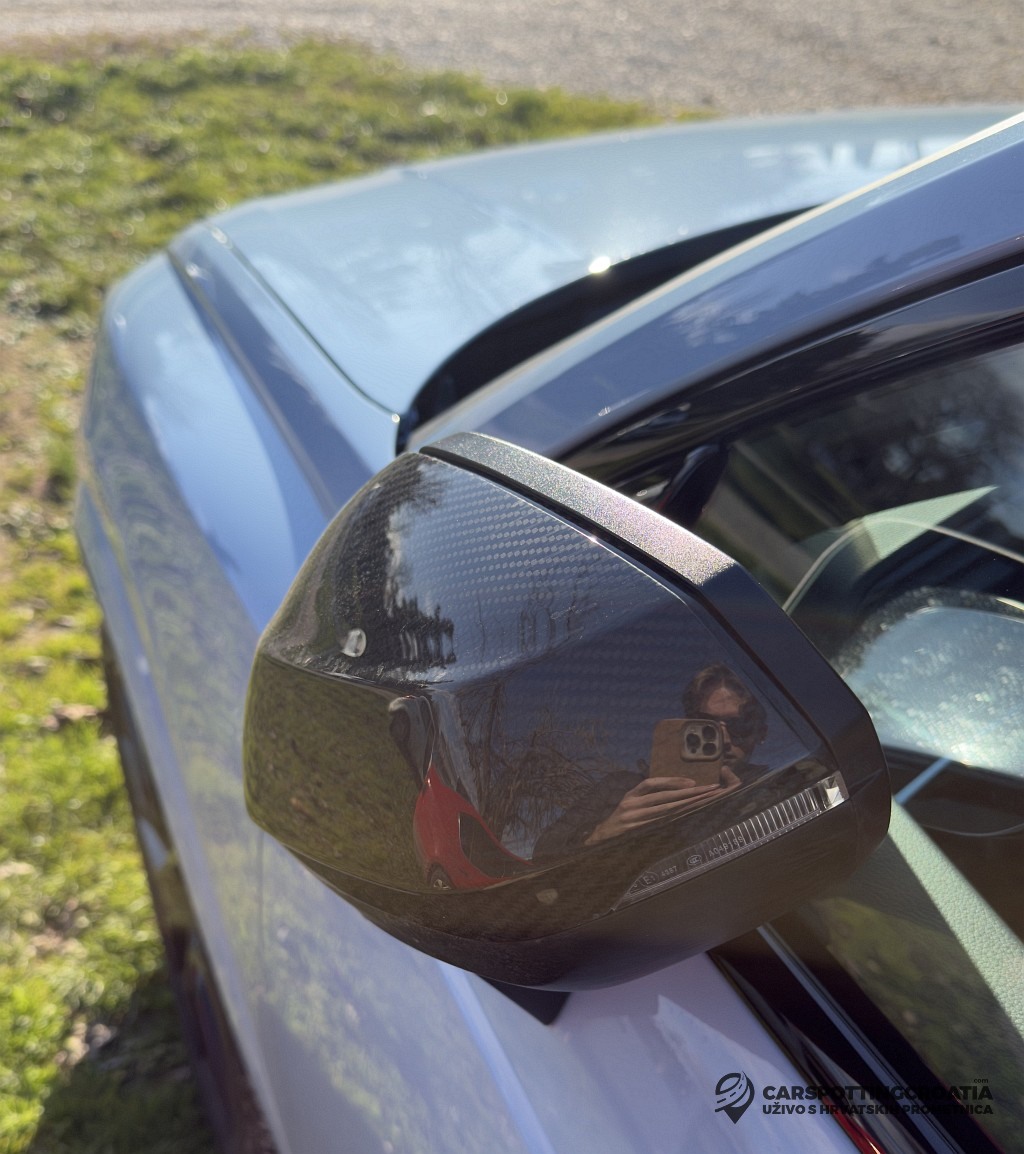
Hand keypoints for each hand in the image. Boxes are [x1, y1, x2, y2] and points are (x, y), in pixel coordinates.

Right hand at [585, 767, 740, 845]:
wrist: (601, 839)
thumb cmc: (617, 820)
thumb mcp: (627, 802)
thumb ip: (644, 796)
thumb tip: (669, 789)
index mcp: (630, 795)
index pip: (652, 783)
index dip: (672, 781)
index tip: (692, 782)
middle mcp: (632, 804)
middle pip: (665, 796)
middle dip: (689, 792)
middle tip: (709, 789)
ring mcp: (634, 819)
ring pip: (666, 810)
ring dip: (687, 805)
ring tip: (705, 800)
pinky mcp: (637, 832)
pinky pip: (661, 824)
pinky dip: (677, 819)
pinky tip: (689, 816)